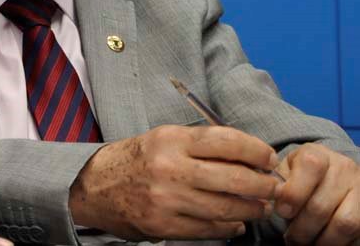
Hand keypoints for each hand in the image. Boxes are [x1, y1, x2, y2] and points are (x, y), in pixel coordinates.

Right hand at [68, 125, 280, 240]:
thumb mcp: (163, 139)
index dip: (255, 149)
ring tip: (260, 206)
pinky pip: (209, 229)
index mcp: (170, 139)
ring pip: (226, 207)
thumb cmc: (135, 160)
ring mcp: (167, 199)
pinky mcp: (164, 225)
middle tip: (274, 186)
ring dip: (252, 209)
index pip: (226, 141)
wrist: (94, 187)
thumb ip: (200, 145)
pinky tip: (236, 222)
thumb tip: (248, 156)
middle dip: (263, 184)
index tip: (269, 157)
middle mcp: (169, 167)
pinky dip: (229, 227)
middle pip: (234, 177)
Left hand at [274, 143, 359, 244]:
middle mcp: (343, 168)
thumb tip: (275, 202)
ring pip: (344, 223)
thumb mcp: (286, 170)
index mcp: (317, 154)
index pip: (310, 167)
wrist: (329, 174)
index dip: (294, 193)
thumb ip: (278, 183)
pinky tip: (324, 242)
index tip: (283, 212)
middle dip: (302, 228)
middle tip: (292, 238)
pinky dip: (339, 243)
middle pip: (321, 205)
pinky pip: (358, 233)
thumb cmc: (300, 175)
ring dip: (323, 240)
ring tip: (307, 243)